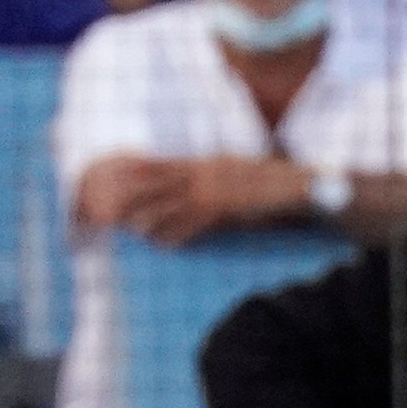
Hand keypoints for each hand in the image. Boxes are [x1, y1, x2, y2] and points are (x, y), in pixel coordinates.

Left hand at [80, 156, 312, 244]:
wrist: (296, 186)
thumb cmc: (268, 182)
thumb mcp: (236, 169)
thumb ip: (213, 173)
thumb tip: (196, 176)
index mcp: (207, 162)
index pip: (165, 163)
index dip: (139, 168)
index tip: (116, 171)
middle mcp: (206, 173)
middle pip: (160, 183)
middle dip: (134, 194)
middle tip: (111, 205)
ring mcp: (214, 192)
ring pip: (172, 206)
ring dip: (150, 219)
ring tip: (132, 230)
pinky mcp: (225, 211)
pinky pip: (193, 225)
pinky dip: (175, 235)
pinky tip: (162, 245)